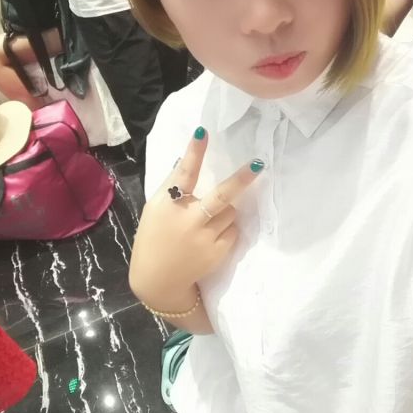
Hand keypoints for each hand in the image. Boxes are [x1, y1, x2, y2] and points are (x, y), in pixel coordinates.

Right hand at [129, 128, 262, 308]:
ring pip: (230, 211)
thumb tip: (186, 161)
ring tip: (207, 222)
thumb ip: (172, 188)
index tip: (203, 131)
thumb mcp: (155, 210)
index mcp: (168, 204)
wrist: (157, 280)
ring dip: (225, 211)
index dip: (194, 151)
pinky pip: (232, 230)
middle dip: (242, 179)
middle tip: (259, 165)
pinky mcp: (217, 252)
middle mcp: (188, 220)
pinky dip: (226, 229)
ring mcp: (204, 237)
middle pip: (221, 195)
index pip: (184, 173)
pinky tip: (210, 238)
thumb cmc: (154, 238)